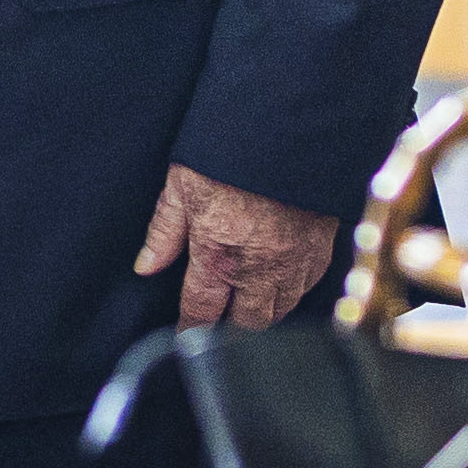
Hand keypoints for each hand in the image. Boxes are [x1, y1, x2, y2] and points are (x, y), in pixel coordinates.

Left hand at [133, 162, 339, 330]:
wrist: (290, 129)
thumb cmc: (231, 152)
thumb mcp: (182, 184)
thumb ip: (164, 230)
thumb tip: (145, 266)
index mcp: (218, 256)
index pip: (201, 312)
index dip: (191, 330)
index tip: (187, 339)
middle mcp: (259, 269)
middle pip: (246, 324)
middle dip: (231, 330)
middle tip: (220, 325)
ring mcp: (295, 263)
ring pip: (280, 312)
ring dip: (263, 314)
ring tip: (248, 306)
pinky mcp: (321, 250)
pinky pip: (307, 289)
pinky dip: (292, 293)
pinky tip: (280, 283)